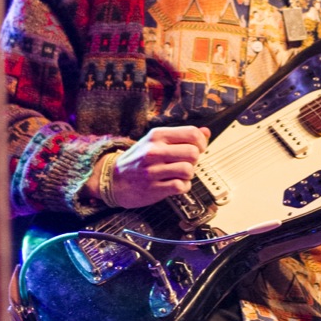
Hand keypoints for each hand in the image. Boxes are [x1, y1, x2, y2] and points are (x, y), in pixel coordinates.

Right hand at [91, 125, 210, 208]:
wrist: (114, 180)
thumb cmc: (138, 159)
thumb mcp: (155, 141)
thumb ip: (181, 136)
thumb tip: (206, 132)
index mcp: (157, 135)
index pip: (192, 133)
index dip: (201, 142)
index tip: (198, 148)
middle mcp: (154, 151)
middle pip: (193, 153)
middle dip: (194, 160)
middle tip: (185, 162)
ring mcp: (153, 170)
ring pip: (188, 170)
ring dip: (188, 175)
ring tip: (178, 174)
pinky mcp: (154, 188)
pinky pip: (180, 186)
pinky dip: (182, 187)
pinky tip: (174, 184)